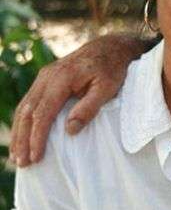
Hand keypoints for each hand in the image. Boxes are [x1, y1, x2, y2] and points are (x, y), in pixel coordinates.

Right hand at [9, 34, 147, 166]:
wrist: (112, 47)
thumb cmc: (113, 68)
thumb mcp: (107, 88)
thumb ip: (89, 107)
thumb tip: (70, 130)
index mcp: (61, 78)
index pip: (43, 112)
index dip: (37, 137)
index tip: (35, 157)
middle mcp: (47, 76)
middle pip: (27, 112)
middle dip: (23, 139)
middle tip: (22, 163)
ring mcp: (44, 76)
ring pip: (24, 107)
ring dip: (19, 132)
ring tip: (18, 156)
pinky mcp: (46, 79)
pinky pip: (29, 101)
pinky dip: (24, 120)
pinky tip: (23, 135)